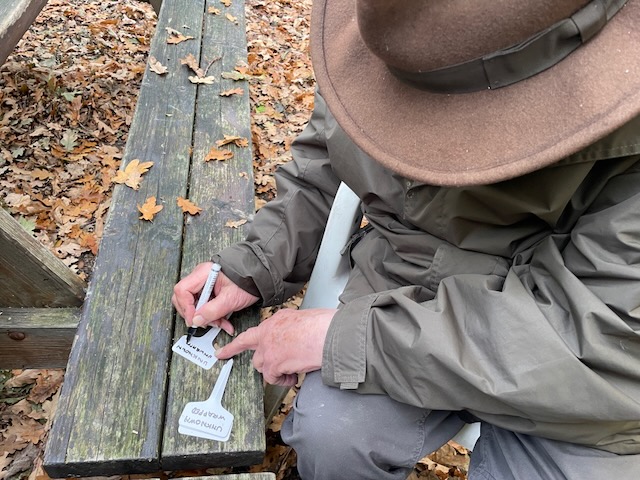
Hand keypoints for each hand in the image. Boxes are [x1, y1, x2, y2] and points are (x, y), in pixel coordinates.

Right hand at [172, 262, 258, 334]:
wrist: (261, 277)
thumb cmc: (248, 281)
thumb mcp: (231, 299)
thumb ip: (212, 310)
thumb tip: (196, 320)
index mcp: (203, 273)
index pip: (182, 290)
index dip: (186, 307)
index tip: (194, 320)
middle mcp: (201, 277)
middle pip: (184, 298)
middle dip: (194, 314)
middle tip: (205, 324)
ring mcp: (205, 284)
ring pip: (195, 304)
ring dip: (206, 317)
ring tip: (220, 324)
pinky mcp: (211, 291)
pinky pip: (205, 305)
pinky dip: (212, 315)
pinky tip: (223, 322)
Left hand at [215, 308, 335, 385]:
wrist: (328, 334)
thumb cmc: (324, 326)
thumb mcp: (302, 320)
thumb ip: (290, 330)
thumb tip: (292, 340)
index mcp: (276, 320)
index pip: (252, 333)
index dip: (234, 344)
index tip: (221, 351)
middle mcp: (268, 333)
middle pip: (254, 352)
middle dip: (255, 358)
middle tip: (243, 358)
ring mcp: (268, 348)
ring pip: (262, 366)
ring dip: (276, 371)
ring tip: (293, 369)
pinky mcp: (274, 363)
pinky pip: (273, 378)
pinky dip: (284, 380)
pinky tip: (295, 374)